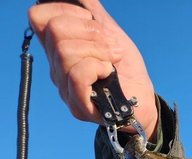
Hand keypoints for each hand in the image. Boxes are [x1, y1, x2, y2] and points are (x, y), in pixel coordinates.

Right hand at [28, 0, 157, 137]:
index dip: (64, 9)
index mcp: (58, 47)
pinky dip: (98, 67)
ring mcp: (65, 88)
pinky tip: (109, 73)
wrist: (144, 101)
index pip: (38, 17)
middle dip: (90, 30)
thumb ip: (91, 10)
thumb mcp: (109, 32)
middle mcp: (56, 67)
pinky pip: (77, 74)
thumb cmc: (126, 69)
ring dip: (98, 49)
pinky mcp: (79, 106)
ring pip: (65, 51)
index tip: (91, 20)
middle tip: (110, 45)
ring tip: (113, 60)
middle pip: (54, 31)